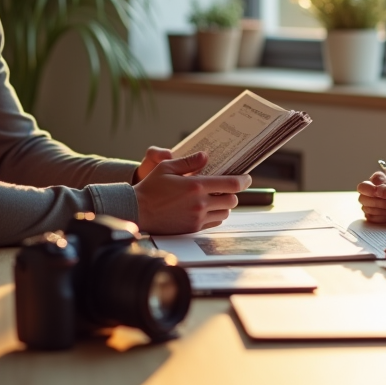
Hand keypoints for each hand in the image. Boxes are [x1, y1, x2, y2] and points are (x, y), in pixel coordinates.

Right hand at [132, 151, 251, 234]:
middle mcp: (200, 204)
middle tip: (226, 187)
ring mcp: (197, 218)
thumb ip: (189, 161)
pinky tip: (206, 208)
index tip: (247, 178)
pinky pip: (214, 222)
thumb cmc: (151, 187)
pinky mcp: (193, 228)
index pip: (230, 184)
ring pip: (225, 213)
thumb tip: (206, 156)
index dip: (243, 181)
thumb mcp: (167, 167)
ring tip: (215, 198)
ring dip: (224, 205)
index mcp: (196, 186)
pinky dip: (215, 215)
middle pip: (232, 200)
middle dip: (233, 193)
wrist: (138, 211)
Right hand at [357, 171, 385, 228]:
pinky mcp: (385, 216)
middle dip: (379, 202)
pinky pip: (372, 217)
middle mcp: (385, 191)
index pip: (371, 180)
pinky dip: (381, 218)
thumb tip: (373, 189)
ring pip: (367, 207)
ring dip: (381, 210)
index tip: (379, 193)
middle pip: (365, 195)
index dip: (371, 188)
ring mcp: (384, 204)